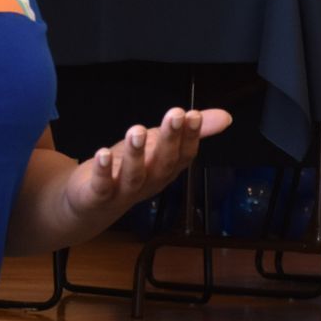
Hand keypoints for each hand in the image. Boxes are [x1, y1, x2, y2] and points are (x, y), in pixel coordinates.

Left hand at [63, 107, 232, 217]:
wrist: (93, 205)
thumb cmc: (131, 170)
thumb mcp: (160, 146)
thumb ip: (191, 132)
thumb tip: (227, 117)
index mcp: (166, 169)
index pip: (184, 154)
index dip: (190, 136)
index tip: (194, 114)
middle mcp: (149, 182)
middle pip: (163, 163)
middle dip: (170, 140)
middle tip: (175, 115)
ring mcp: (124, 192)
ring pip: (134, 175)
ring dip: (137, 154)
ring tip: (138, 130)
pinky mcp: (98, 196)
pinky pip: (102, 186)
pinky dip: (103, 171)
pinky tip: (101, 153)